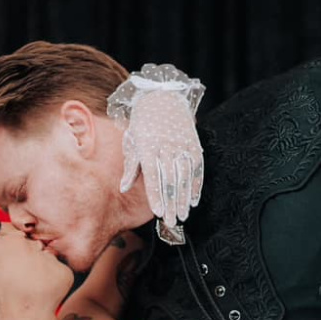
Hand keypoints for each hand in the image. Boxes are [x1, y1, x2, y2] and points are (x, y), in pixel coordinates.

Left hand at [116, 80, 204, 225]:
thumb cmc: (143, 123)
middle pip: (170, 180)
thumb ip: (131, 166)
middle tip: (172, 221)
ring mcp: (182, 145)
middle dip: (171, 203)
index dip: (156, 195)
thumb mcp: (132, 141)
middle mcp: (166, 146)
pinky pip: (197, 168)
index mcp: (148, 146)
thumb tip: (124, 188)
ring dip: (184, 198)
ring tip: (183, 215)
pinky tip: (193, 200)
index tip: (158, 212)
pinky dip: (196, 185)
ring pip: (185, 176)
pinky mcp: (193, 143)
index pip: (153, 176)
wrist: (162, 98)